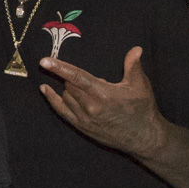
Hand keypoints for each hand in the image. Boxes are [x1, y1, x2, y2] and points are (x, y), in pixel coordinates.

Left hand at [39, 47, 164, 158]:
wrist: (144, 138)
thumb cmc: (142, 109)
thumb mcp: (140, 85)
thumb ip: (133, 65)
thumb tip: (136, 49)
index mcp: (103, 94)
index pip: (76, 77)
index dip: (59, 67)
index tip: (44, 61)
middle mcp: (90, 107)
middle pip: (69, 85)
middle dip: (72, 78)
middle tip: (87, 78)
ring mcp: (84, 118)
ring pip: (65, 97)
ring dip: (68, 88)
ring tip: (81, 87)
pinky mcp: (82, 127)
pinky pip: (62, 111)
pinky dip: (52, 100)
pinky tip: (45, 89)